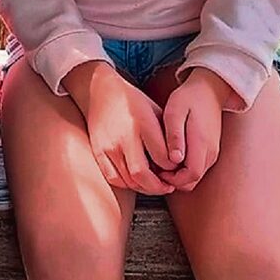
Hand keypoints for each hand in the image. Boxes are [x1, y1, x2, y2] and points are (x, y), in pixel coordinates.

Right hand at [63, 59, 173, 195]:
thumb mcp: (156, 111)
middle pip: (142, 174)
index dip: (172, 168)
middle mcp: (124, 136)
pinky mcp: (98, 151)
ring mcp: (109, 146)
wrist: (101, 92)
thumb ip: (167, 135)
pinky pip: (114, 178)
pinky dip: (127, 184)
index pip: (162, 157)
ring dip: (144, 188)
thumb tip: (180, 161)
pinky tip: (136, 180)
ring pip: (128, 180)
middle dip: (158, 187)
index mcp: (143, 123)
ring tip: (155, 185)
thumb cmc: (134, 102)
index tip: (176, 168)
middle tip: (168, 187)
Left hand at [161, 69, 232, 190]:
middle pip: (193, 180)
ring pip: (194, 176)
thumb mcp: (175, 112)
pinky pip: (197, 167)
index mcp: (202, 144)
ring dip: (178, 175)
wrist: (209, 89)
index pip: (191, 176)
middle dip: (173, 180)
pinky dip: (183, 168)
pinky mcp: (210, 150)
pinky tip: (170, 155)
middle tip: (156, 168)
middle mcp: (210, 152)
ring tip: (160, 161)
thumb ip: (175, 136)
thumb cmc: (188, 98)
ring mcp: (212, 152)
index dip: (173, 179)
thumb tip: (175, 160)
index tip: (158, 171)